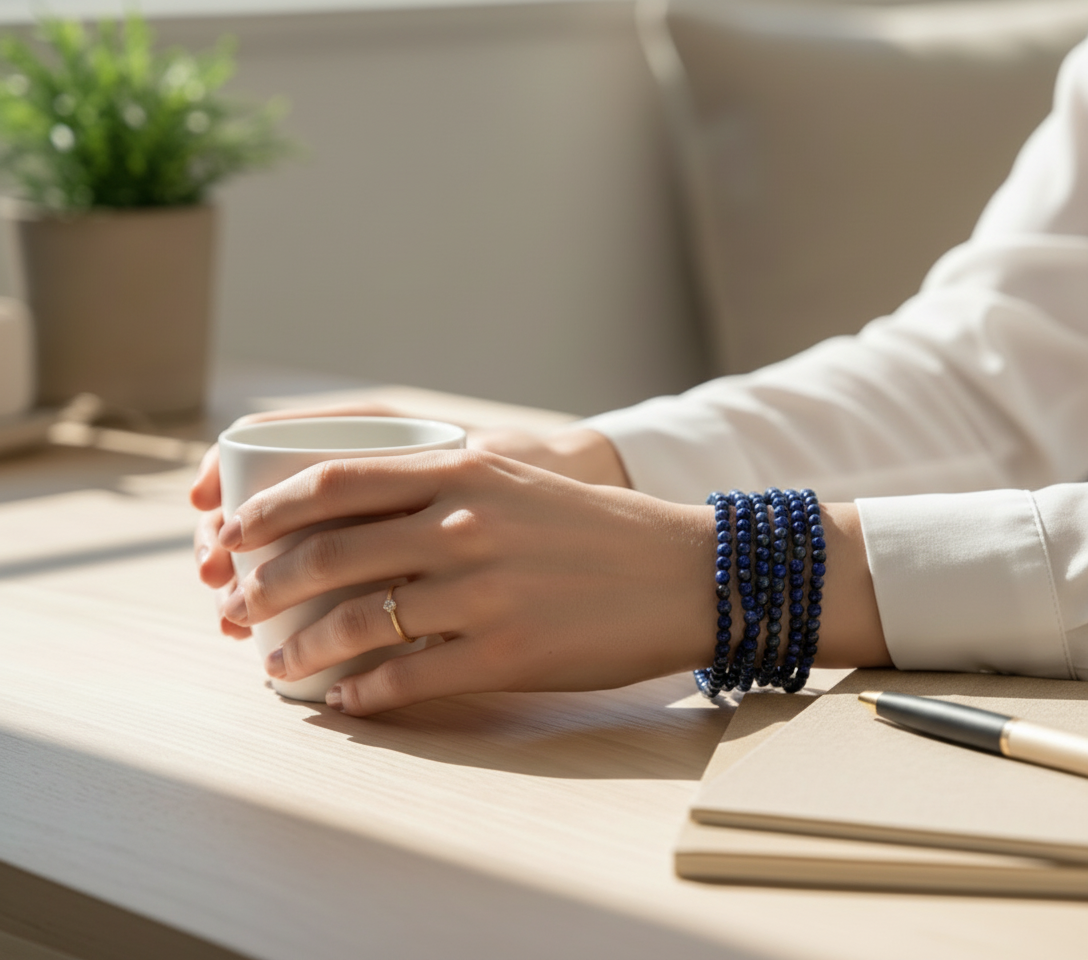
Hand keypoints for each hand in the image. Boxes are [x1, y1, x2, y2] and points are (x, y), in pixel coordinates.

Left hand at [217, 449, 714, 714]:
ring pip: (356, 624)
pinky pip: (407, 680)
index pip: (333, 482)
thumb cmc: (595, 527)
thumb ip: (438, 487)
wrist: (686, 571)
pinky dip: (362, 694)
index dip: (269, 512)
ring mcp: (483, 592)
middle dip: (263, 586)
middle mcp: (463, 525)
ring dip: (301, 651)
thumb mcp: (513, 479)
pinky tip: (345, 701)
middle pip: (327, 554)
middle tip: (236, 608)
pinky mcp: (506, 655)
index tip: (234, 536)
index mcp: (462, 471)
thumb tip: (353, 520)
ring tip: (276, 665)